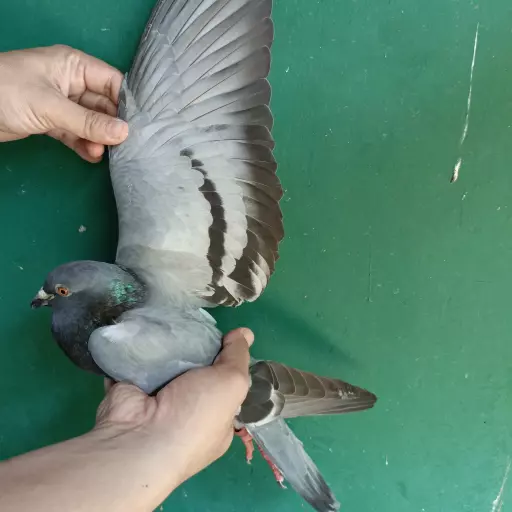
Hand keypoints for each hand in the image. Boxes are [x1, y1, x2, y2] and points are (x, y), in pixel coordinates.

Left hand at [0, 45, 127, 161]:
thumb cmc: (7, 92)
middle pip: (104, 105)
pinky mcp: (51, 122)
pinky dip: (83, 145)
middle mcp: (71, 83)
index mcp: (73, 66)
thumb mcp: (51, 106)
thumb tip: (124, 133)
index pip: (112, 83)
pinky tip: (92, 156)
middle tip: (125, 146)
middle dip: (113, 125)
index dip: (127, 103)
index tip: (139, 126)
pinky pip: (75, 133)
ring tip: (104, 154)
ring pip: (90, 122)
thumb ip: (88, 121)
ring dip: (98, 138)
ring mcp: (61, 103)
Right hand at [95, 328, 253, 487]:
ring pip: (165, 365)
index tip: (224, 336)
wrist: (138, 437)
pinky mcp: (129, 391)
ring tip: (169, 320)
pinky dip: (138, 348)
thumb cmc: (195, 415)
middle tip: (193, 322)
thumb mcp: (232, 385)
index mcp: (215, 421)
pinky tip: (144, 327)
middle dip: (195, 349)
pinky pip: (137, 363)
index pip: (225, 386)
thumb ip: (238, 357)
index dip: (227, 361)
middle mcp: (187, 416)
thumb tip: (245, 333)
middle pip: (194, 372)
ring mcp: (155, 405)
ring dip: (166, 345)